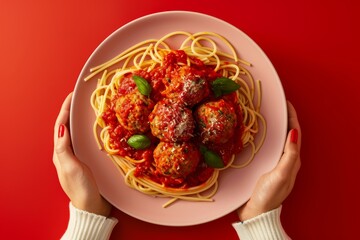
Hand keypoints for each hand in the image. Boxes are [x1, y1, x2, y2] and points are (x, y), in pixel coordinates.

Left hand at [53, 92, 111, 216]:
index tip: (71, 95)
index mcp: (60, 152)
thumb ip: (64, 148)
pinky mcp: (84, 159)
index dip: (65, 109)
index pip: (61, 125)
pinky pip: (82, 139)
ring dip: (76, 118)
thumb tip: (60, 127)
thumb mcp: (71, 168)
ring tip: (83, 107)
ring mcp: (75, 155)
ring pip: (74, 132)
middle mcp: (66, 152)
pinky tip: (91, 127)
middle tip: (78, 98)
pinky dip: (84, 129)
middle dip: (70, 110)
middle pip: (65, 126)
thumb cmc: (81, 188)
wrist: (91, 205)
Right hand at [237, 101, 300, 220]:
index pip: (295, 133)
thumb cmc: (268, 194)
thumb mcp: (281, 174)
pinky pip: (267, 147)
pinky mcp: (264, 166)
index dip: (292, 117)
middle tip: (276, 106)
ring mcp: (274, 163)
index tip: (286, 103)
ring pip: (277, 140)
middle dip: (284, 119)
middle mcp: (285, 160)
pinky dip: (265, 137)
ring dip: (275, 127)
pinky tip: (257, 134)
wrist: (256, 211)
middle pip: (287, 134)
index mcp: (292, 160)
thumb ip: (289, 155)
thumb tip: (294, 133)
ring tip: (268, 115)